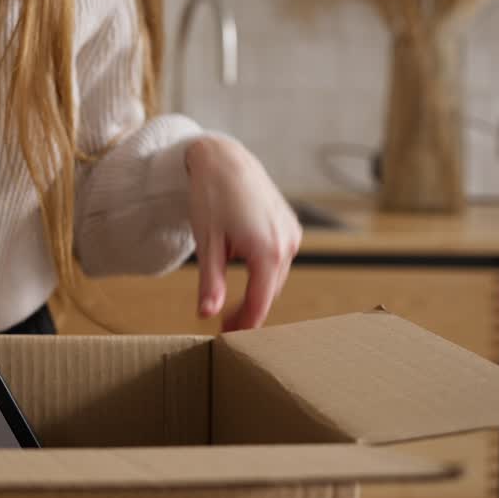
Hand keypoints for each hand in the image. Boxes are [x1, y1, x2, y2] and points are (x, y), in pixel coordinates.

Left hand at [185, 136, 301, 331]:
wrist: (224, 159)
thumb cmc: (211, 197)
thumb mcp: (207, 243)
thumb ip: (210, 282)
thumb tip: (207, 315)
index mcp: (267, 251)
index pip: (260, 303)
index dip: (244, 325)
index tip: (227, 338)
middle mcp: (287, 244)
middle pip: (269, 292)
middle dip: (249, 311)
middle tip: (224, 327)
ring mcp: (292, 234)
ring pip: (275, 276)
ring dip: (257, 292)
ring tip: (233, 308)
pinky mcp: (290, 226)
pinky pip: (278, 259)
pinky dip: (264, 272)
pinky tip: (247, 277)